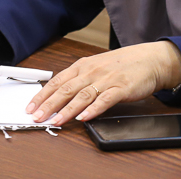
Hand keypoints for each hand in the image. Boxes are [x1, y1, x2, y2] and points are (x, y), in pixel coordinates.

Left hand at [27, 41, 180, 126]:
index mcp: (83, 66)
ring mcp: (106, 79)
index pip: (57, 81)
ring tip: (56, 120)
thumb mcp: (96, 68)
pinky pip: (104, 99)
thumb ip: (79, 80)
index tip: (31, 107)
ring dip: (67, 110)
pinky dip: (93, 109)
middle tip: (37, 117)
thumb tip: (59, 96)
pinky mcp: (121, 87)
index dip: (42, 95)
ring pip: (82, 95)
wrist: (149, 59)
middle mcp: (91, 71)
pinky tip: (84, 118)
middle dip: (49, 104)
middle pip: (66, 89)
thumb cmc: (121, 65)